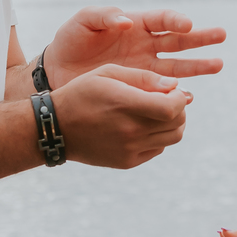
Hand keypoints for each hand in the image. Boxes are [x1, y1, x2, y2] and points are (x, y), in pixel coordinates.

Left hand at [43, 8, 224, 85]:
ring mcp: (145, 68)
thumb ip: (103, 16)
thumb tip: (126, 21)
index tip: (187, 25)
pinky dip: (176, 94)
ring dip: (198, 66)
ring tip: (218, 65)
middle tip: (221, 36)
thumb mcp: (82, 23)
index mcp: (135, 25)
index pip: (162, 19)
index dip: (176, 20)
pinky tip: (188, 97)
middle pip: (179, 41)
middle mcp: (145, 45)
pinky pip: (163, 91)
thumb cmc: (70, 42)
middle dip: (200, 39)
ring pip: (178, 66)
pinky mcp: (140, 88)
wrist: (57, 74)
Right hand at [55, 65, 193, 168]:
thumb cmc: (82, 93)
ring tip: (158, 112)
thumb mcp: (108, 73)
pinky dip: (158, 137)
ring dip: (172, 124)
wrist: (55, 127)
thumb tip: (174, 84)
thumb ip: (143, 77)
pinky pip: (158, 149)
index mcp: (125, 105)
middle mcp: (130, 131)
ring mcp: (129, 150)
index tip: (173, 90)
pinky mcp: (127, 162)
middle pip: (177, 123)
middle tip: (167, 99)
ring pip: (172, 138)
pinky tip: (142, 126)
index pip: (172, 108)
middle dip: (179, 108)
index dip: (180, 98)